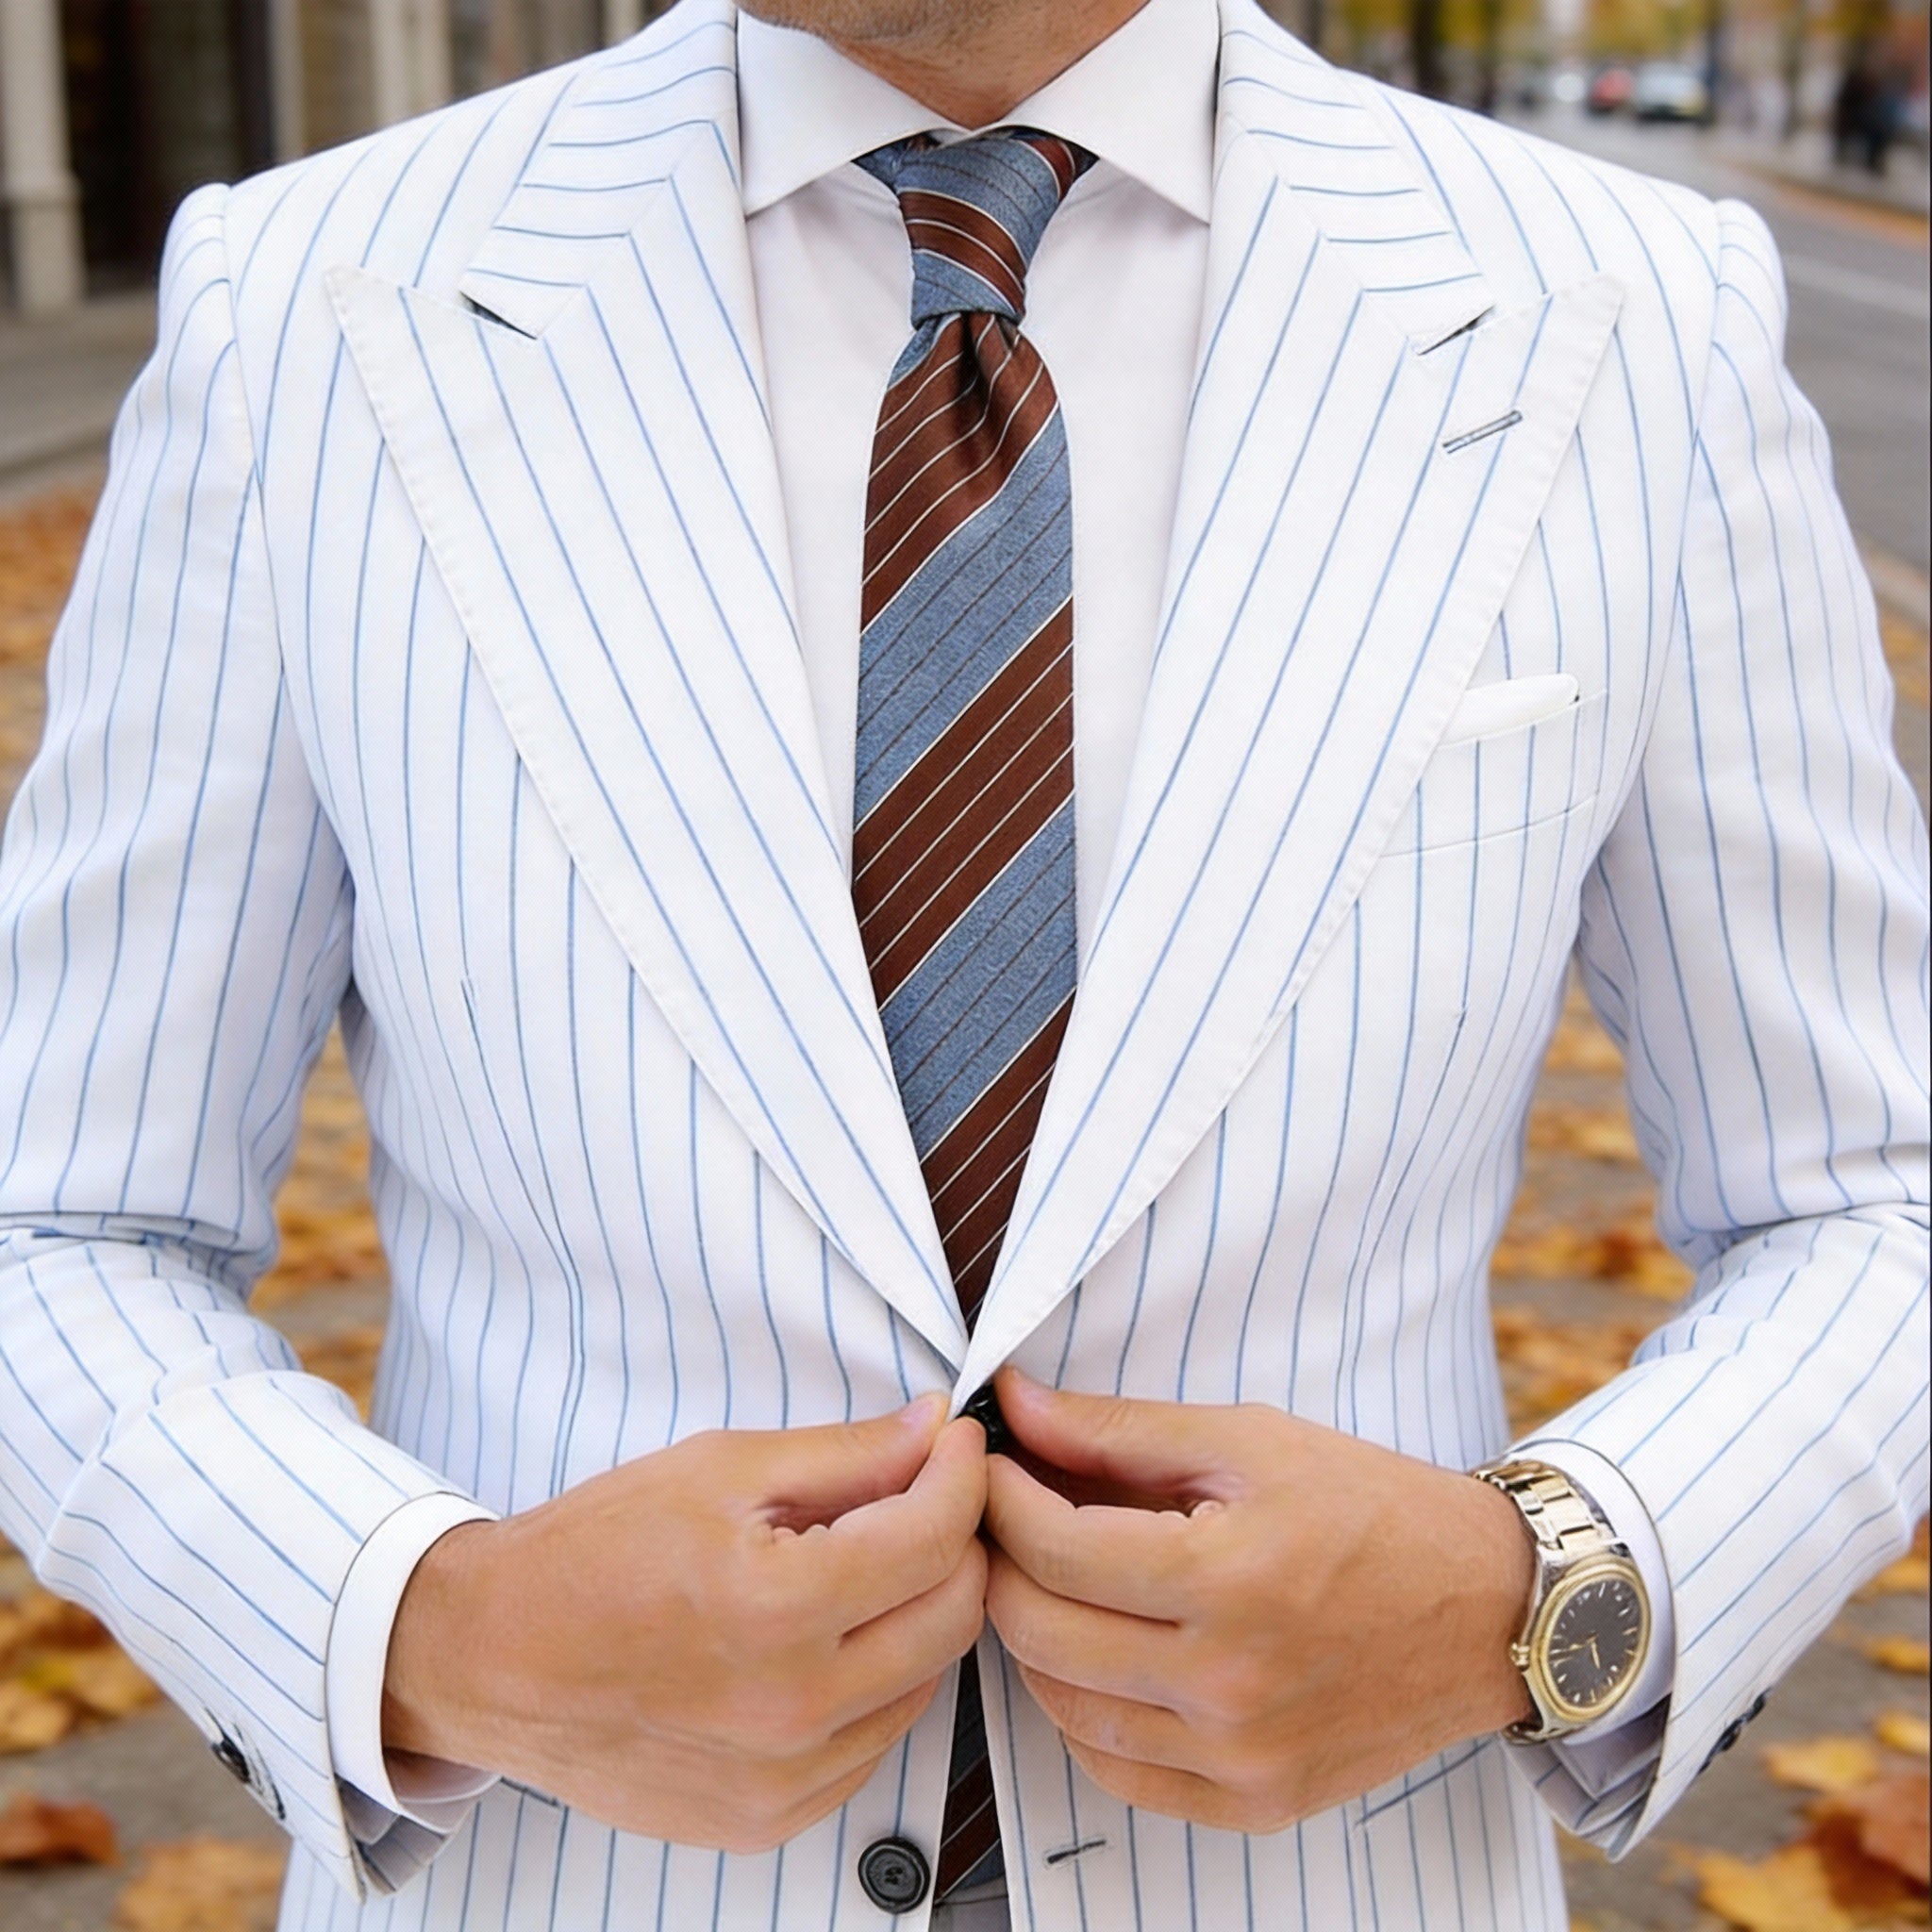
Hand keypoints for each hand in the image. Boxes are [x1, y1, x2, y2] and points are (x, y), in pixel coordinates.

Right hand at [383, 1397, 987, 1851]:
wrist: (495, 1657)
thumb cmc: (593, 1554)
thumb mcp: (719, 1469)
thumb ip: (845, 1455)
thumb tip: (931, 1431)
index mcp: (776, 1609)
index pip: (935, 1537)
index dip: (961, 1473)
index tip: (954, 1443)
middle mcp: (791, 1709)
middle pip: (954, 1615)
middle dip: (957, 1539)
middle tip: (924, 1495)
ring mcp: (784, 1779)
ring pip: (927, 1681)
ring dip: (920, 1611)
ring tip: (866, 1564)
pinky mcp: (770, 1819)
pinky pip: (875, 1742)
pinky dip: (877, 1681)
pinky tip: (829, 1637)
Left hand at [982, 1368, 1533, 1832]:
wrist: (1487, 1608)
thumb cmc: (1371, 1508)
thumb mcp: (1247, 1440)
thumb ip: (1118, 1429)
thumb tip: (1015, 1404)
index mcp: (1230, 1578)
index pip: (1054, 1549)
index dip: (1000, 1498)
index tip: (990, 1466)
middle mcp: (1231, 1683)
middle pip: (1042, 1632)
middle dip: (1001, 1563)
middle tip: (1004, 1519)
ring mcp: (1241, 1756)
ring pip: (1065, 1709)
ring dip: (1033, 1639)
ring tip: (1048, 1581)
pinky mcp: (1255, 1803)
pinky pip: (1119, 1773)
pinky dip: (1083, 1715)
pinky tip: (1096, 1657)